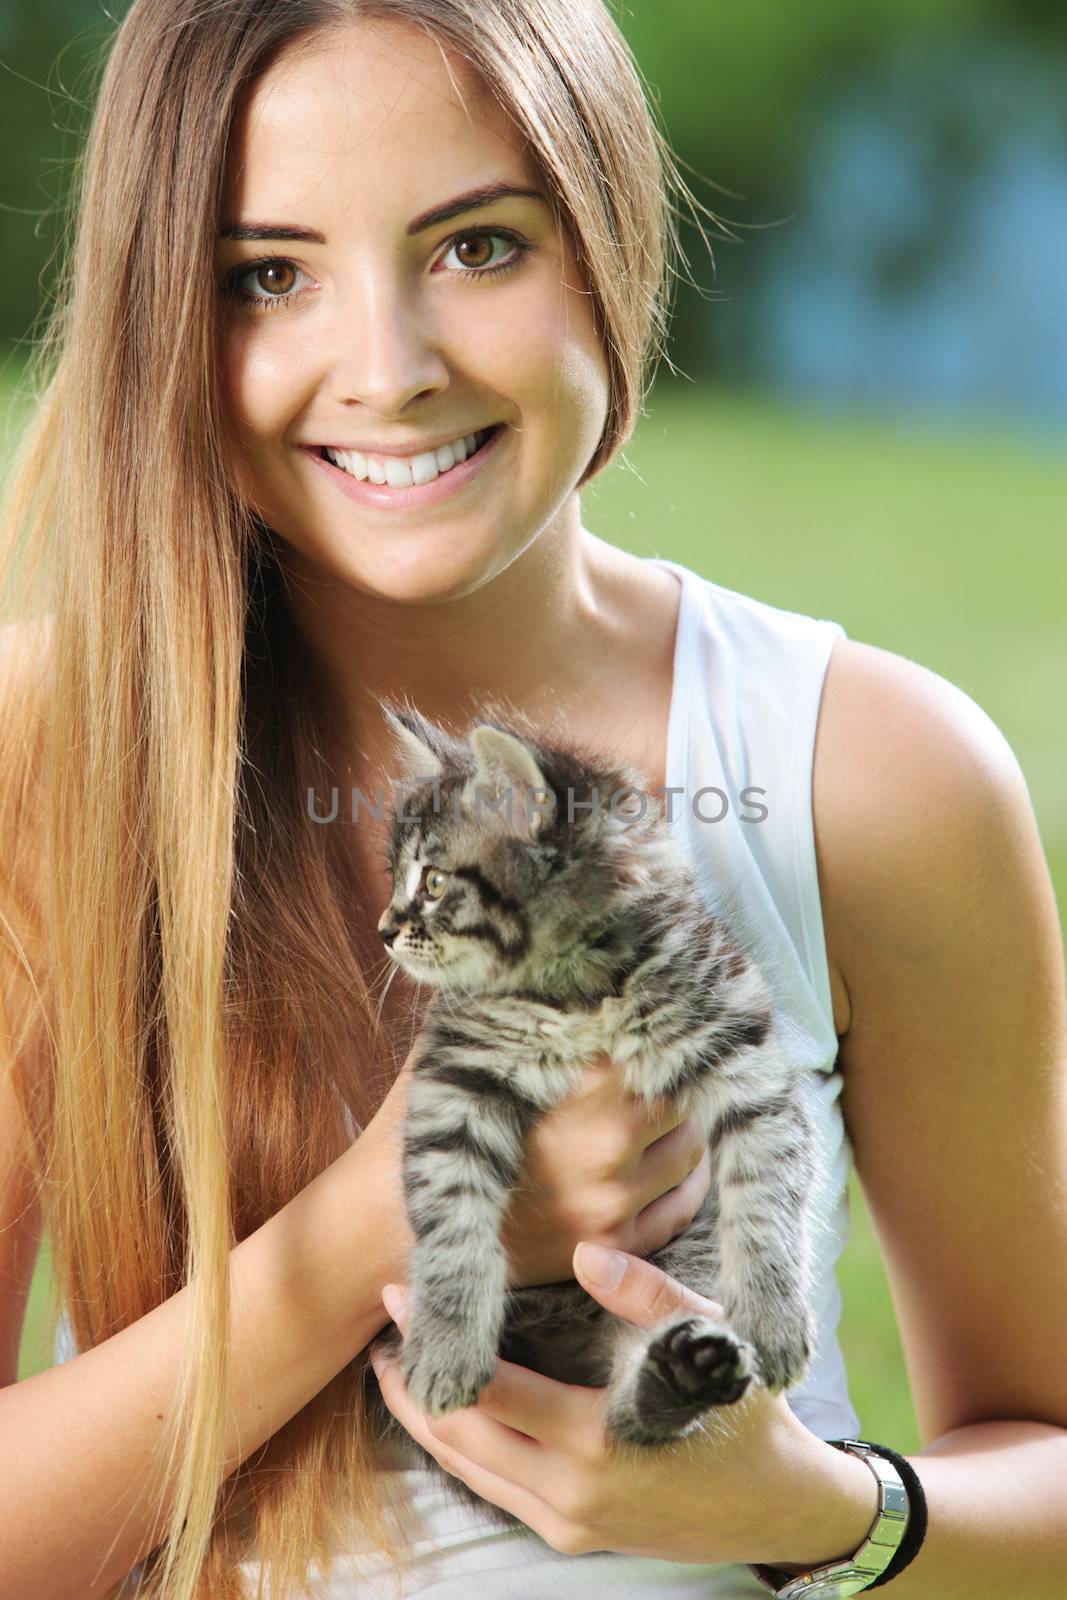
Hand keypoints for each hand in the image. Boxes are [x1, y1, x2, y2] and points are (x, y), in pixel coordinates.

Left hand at [369, 1246, 875, 1565]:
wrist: (780, 1505)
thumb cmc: (745, 1410)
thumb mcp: (708, 1339)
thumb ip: (646, 1291)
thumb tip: (586, 1249)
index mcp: (596, 1438)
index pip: (488, 1389)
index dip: (438, 1342)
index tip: (400, 1294)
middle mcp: (570, 1492)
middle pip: (458, 1437)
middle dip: (411, 1384)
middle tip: (379, 1329)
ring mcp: (567, 1522)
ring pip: (468, 1470)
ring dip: (426, 1419)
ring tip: (397, 1366)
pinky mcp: (571, 1535)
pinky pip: (495, 1488)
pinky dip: (461, 1448)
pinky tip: (451, 1410)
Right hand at [501, 1052, 711, 1286]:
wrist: (497, 1236)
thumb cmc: (526, 1159)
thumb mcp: (549, 1107)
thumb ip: (596, 1077)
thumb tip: (633, 1049)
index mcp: (589, 1114)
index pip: (661, 1087)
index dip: (667, 1081)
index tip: (665, 1081)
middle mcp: (605, 1159)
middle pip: (682, 1123)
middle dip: (679, 1115)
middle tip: (669, 1112)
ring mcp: (615, 1205)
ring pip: (689, 1161)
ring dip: (688, 1148)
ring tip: (675, 1140)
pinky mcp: (624, 1243)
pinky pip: (682, 1209)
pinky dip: (689, 1187)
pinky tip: (683, 1177)